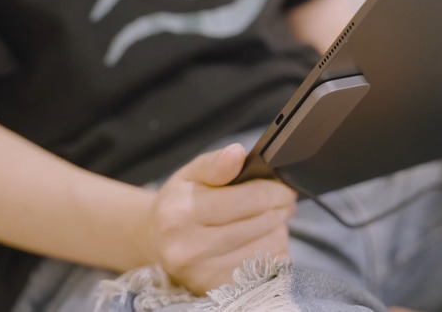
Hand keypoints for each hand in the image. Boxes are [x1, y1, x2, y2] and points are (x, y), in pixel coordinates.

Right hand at [141, 144, 297, 293]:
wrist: (157, 242)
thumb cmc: (179, 204)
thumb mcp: (190, 175)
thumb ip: (216, 164)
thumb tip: (237, 153)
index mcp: (182, 213)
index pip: (251, 199)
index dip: (275, 191)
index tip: (284, 188)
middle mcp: (190, 248)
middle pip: (265, 223)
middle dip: (280, 208)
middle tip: (280, 202)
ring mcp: (204, 274)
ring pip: (271, 246)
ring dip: (277, 230)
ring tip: (265, 221)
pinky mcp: (219, 288)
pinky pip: (268, 267)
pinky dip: (272, 252)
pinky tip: (259, 241)